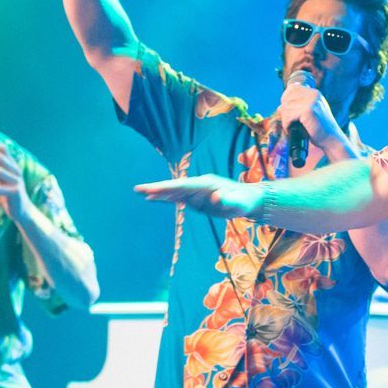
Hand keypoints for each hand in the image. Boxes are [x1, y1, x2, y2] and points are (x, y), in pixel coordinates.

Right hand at [136, 175, 266, 219]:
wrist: (248, 199)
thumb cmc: (244, 201)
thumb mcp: (238, 203)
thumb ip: (226, 200)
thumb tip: (215, 197)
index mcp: (206, 184)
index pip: (183, 186)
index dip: (167, 188)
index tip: (153, 189)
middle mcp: (198, 185)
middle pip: (174, 187)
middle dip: (157, 188)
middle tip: (138, 189)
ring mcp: (196, 191)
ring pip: (174, 192)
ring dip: (158, 193)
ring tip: (141, 193)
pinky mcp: (196, 199)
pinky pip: (178, 198)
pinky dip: (166, 198)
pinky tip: (154, 199)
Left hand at [276, 74, 347, 157]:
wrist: (332, 140)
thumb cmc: (320, 129)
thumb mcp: (310, 113)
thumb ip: (299, 107)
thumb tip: (280, 106)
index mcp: (315, 93)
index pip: (293, 88)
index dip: (285, 98)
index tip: (285, 111)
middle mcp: (313, 94)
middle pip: (288, 97)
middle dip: (284, 110)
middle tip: (286, 122)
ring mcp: (311, 101)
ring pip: (286, 107)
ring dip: (285, 119)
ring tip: (289, 127)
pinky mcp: (308, 110)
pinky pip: (289, 115)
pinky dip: (286, 124)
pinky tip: (290, 130)